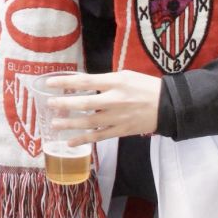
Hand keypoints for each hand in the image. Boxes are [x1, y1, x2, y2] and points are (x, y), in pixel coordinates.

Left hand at [47, 70, 161, 143]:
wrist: (168, 105)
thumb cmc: (145, 86)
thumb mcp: (125, 75)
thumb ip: (104, 80)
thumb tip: (82, 83)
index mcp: (116, 82)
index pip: (86, 82)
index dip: (66, 83)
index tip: (49, 83)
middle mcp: (115, 100)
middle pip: (85, 104)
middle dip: (65, 104)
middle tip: (49, 105)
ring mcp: (118, 117)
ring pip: (89, 123)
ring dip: (70, 124)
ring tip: (54, 124)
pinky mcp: (121, 131)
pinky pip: (99, 136)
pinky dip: (84, 140)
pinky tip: (70, 142)